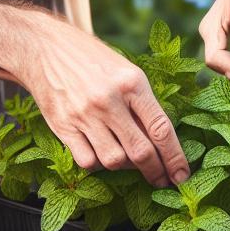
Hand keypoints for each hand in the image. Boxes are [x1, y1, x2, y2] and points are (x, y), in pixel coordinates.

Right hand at [15, 19, 188, 187]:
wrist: (47, 49)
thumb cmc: (95, 62)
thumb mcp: (128, 72)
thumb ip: (143, 105)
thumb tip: (161, 144)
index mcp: (132, 83)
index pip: (161, 128)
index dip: (174, 157)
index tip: (182, 175)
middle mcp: (109, 100)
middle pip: (140, 151)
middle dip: (156, 171)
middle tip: (163, 181)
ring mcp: (84, 115)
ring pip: (114, 161)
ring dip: (126, 168)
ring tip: (130, 161)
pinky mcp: (63, 126)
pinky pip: (87, 161)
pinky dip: (99, 165)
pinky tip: (102, 155)